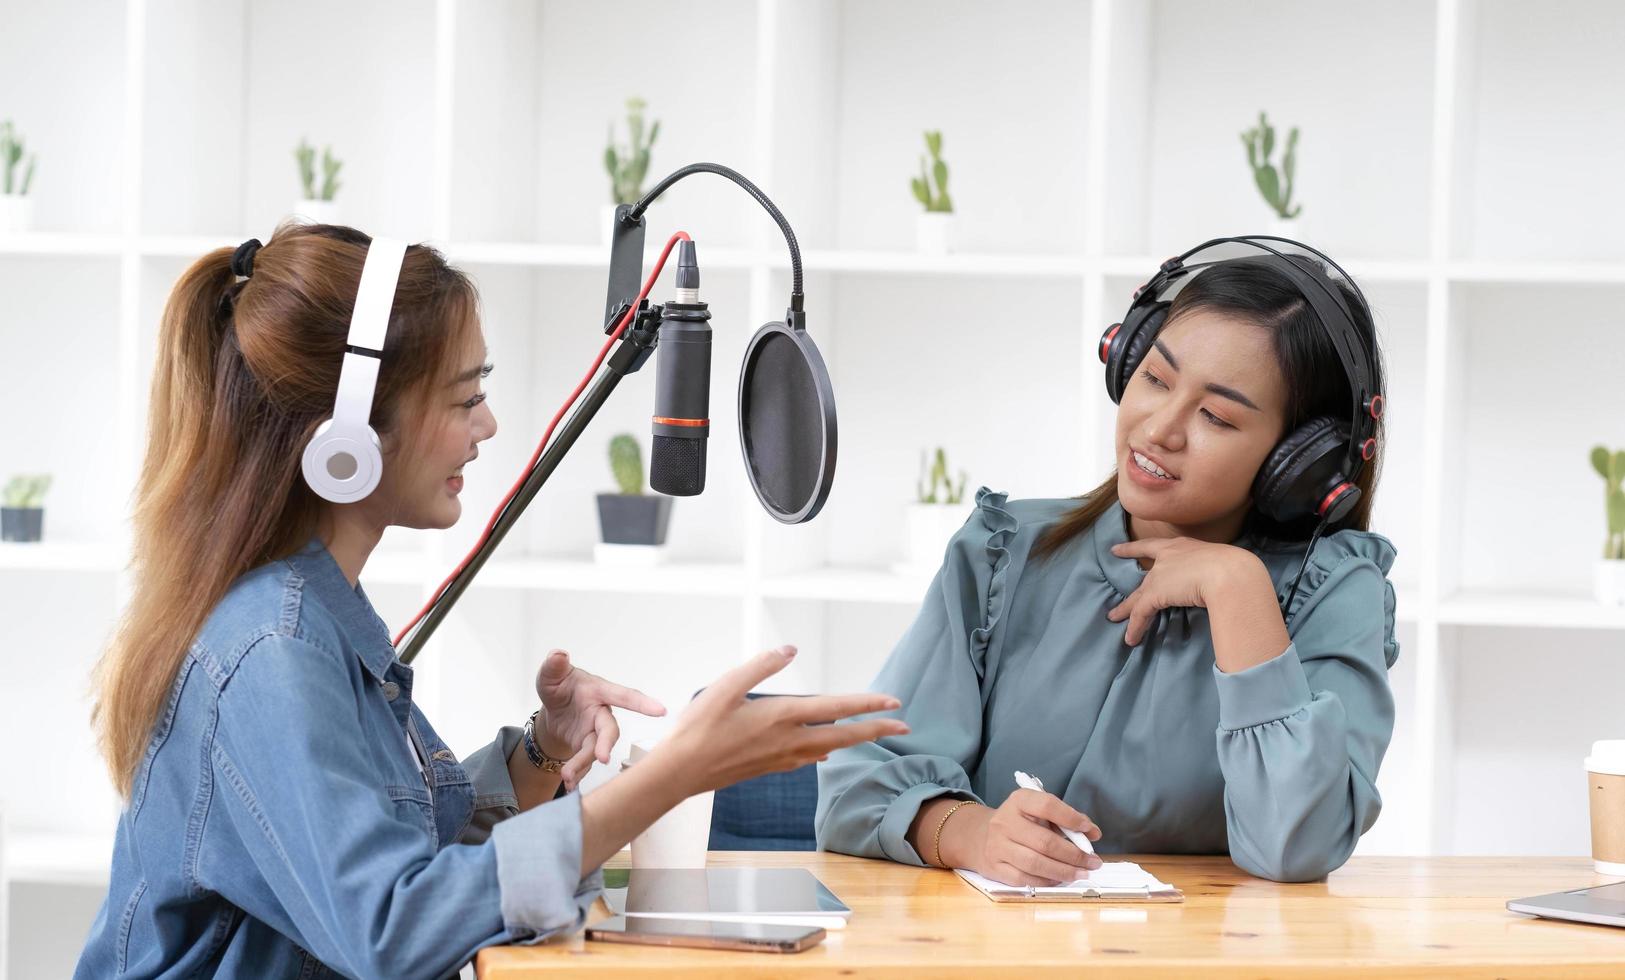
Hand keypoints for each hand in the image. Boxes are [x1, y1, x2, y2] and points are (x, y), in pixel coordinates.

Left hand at [534, 650, 665, 790]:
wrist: (554, 710)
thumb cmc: (559, 687)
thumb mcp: (551, 675)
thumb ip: (554, 667)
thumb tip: (557, 655)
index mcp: (598, 691)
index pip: (623, 695)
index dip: (642, 703)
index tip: (660, 710)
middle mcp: (601, 713)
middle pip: (610, 729)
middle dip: (606, 743)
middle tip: (602, 758)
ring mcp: (595, 732)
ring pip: (596, 749)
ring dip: (583, 763)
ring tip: (568, 776)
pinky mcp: (587, 747)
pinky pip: (586, 761)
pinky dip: (577, 772)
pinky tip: (569, 781)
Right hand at [657, 645, 910, 795]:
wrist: (681, 772)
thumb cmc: (699, 727)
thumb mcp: (725, 686)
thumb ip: (760, 666)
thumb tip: (790, 649)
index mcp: (782, 717)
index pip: (836, 709)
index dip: (867, 705)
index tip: (894, 703)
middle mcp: (789, 741)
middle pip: (843, 737)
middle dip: (875, 730)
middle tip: (903, 726)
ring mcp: (781, 758)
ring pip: (828, 749)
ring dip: (853, 740)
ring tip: (871, 733)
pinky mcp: (770, 767)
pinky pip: (808, 758)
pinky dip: (825, 751)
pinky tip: (824, 753)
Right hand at [958, 789, 1101, 886]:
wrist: (981, 836)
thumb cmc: (1020, 823)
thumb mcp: (1038, 812)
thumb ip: (1066, 820)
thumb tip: (1092, 834)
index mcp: (1018, 801)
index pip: (1047, 805)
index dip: (1071, 818)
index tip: (1090, 831)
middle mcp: (1004, 822)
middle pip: (1044, 842)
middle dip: (1074, 855)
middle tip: (1093, 862)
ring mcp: (997, 846)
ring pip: (1035, 864)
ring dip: (1064, 872)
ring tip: (1082, 874)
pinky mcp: (994, 867)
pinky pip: (1025, 880)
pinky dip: (1047, 881)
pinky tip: (1060, 880)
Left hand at [1106, 538, 1258, 644]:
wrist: (1228, 573)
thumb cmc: (1233, 567)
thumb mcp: (1221, 563)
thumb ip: (1214, 571)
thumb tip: (1222, 586)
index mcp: (1182, 546)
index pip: (1153, 546)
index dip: (1133, 548)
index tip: (1116, 549)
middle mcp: (1167, 557)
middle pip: (1144, 575)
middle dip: (1128, 583)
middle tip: (1113, 576)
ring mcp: (1159, 575)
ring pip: (1138, 596)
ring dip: (1127, 610)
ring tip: (1114, 618)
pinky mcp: (1155, 594)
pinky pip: (1141, 613)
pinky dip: (1136, 627)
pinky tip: (1132, 638)